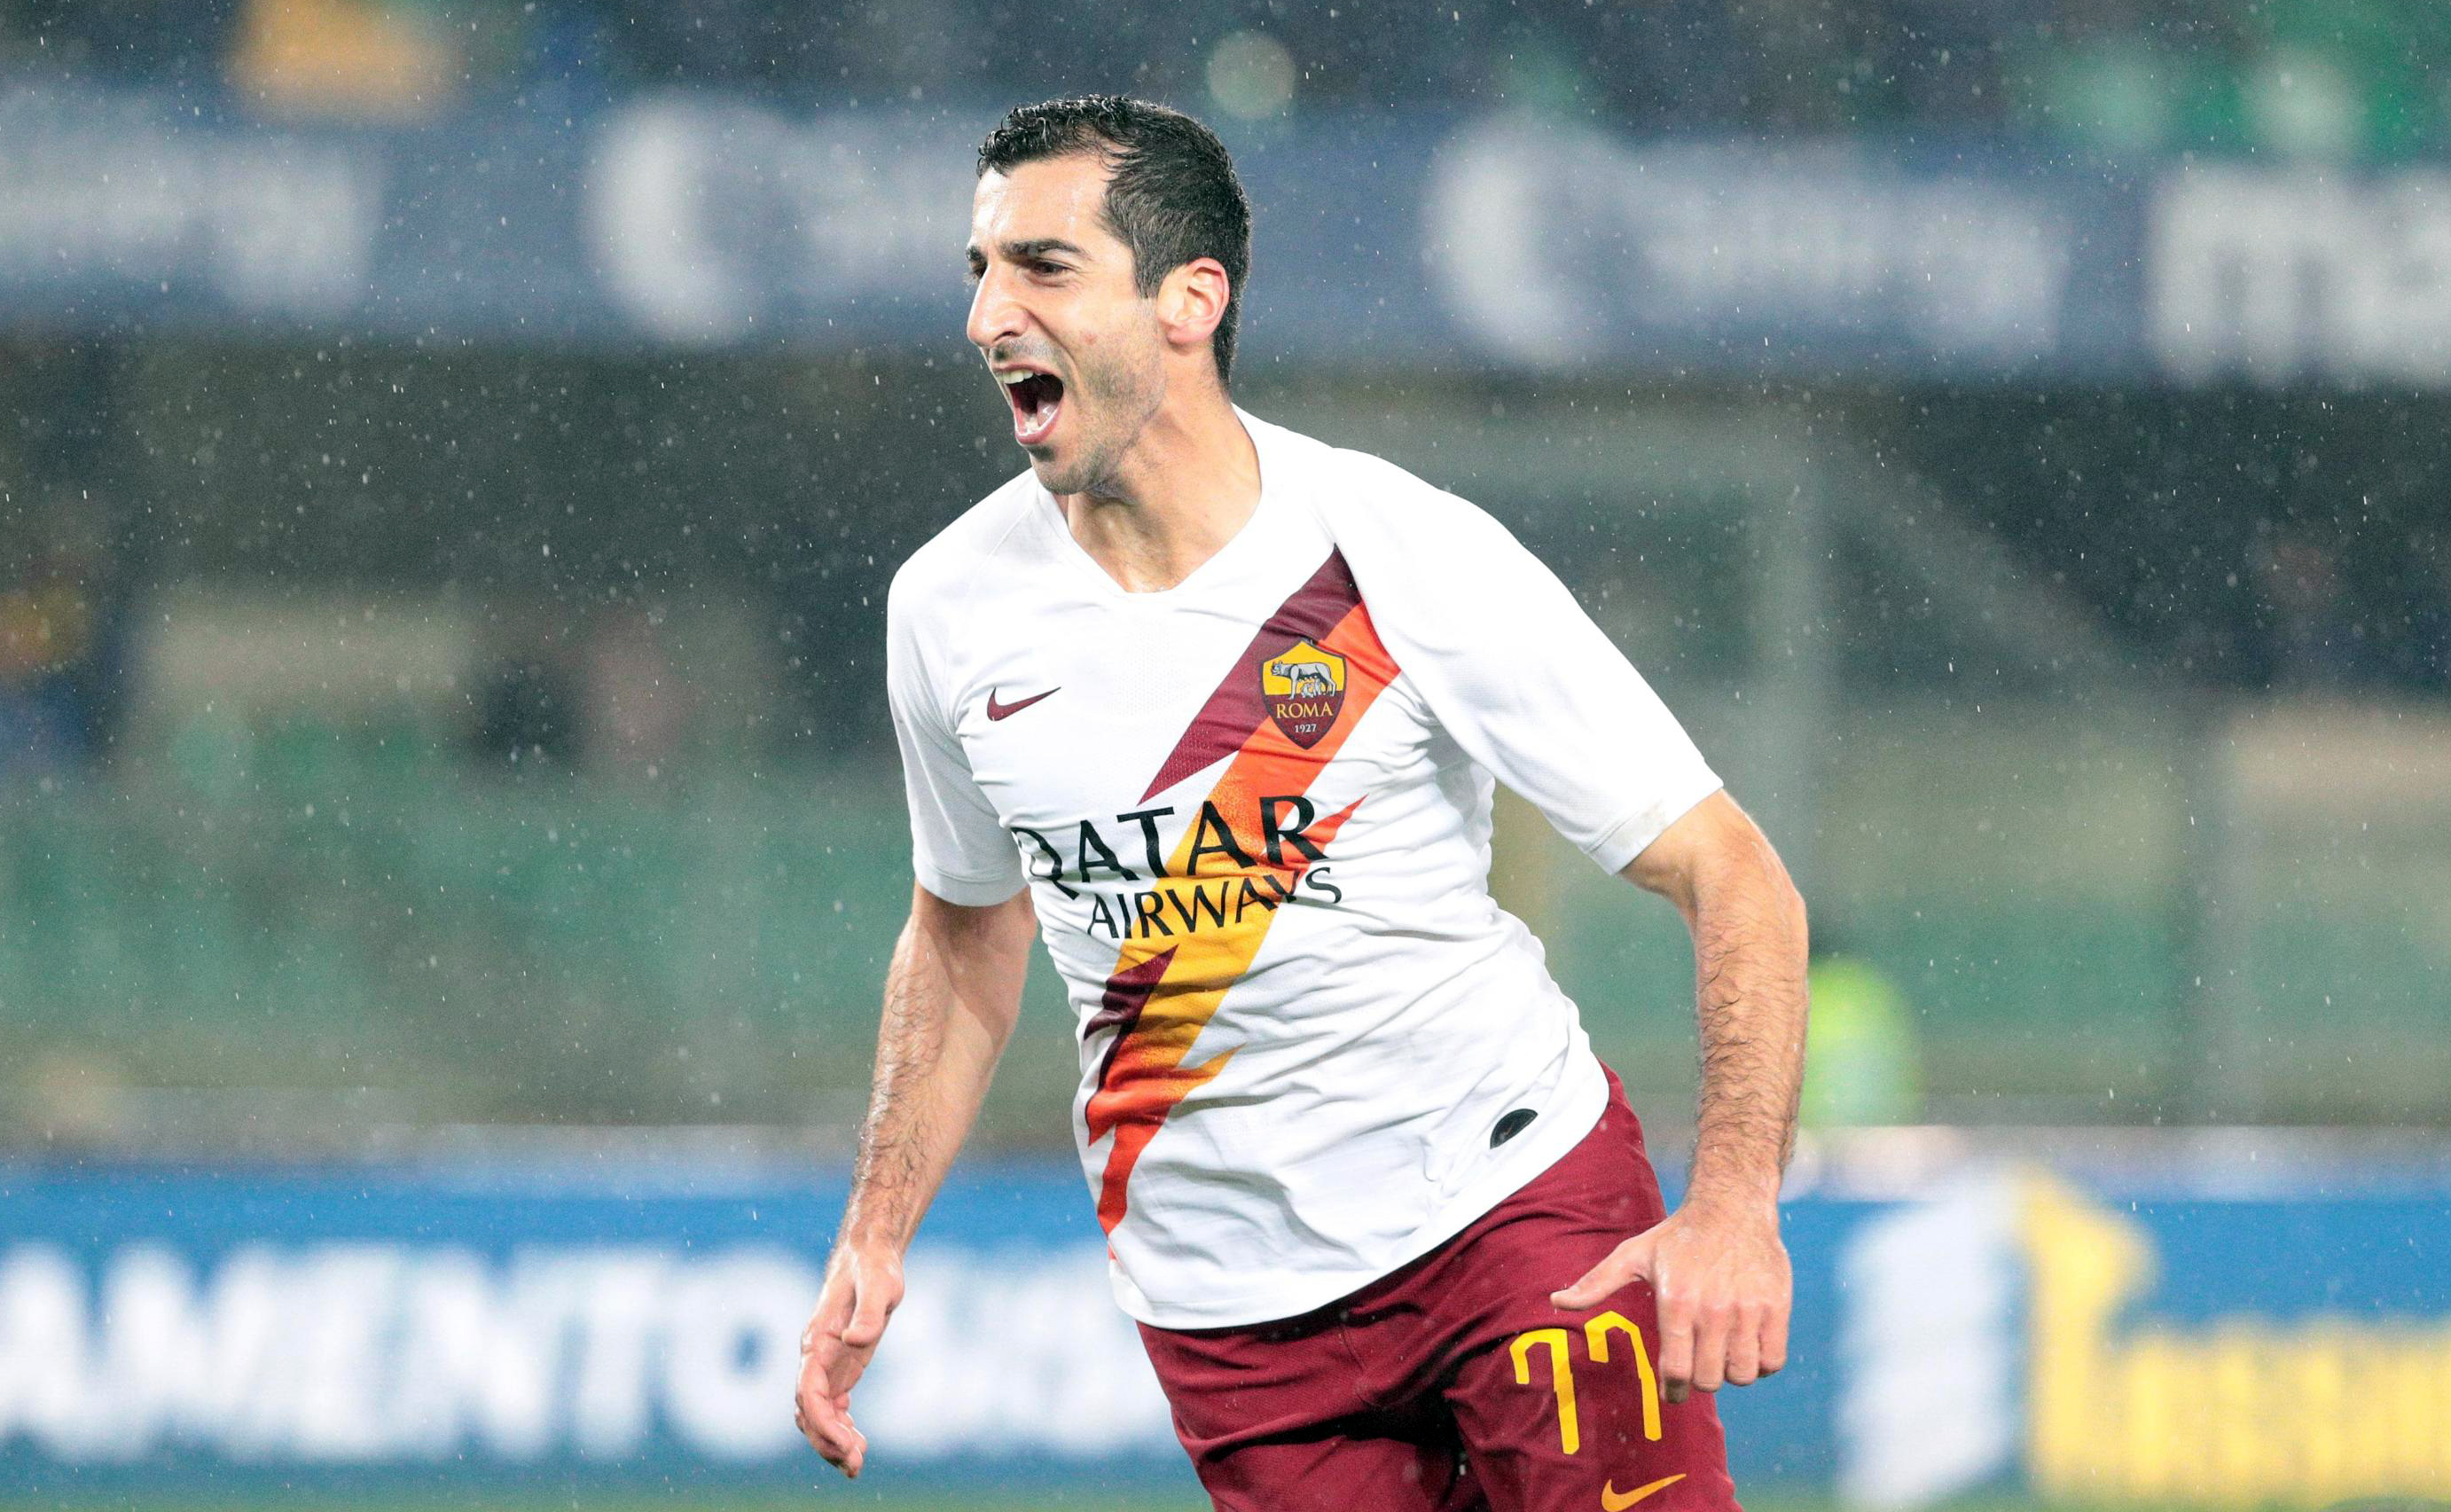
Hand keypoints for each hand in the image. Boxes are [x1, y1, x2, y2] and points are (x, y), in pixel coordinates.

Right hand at [794, 1240, 904, 1476]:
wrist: (869, 1254)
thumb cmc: (873, 1267)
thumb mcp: (880, 1285)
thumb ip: (869, 1313)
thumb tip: (855, 1341)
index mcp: (817, 1340)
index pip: (807, 1392)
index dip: (822, 1422)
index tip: (845, 1444)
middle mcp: (815, 1356)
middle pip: (808, 1411)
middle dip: (826, 1441)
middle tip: (855, 1466)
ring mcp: (826, 1363)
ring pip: (817, 1413)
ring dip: (831, 1440)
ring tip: (856, 1465)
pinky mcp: (841, 1365)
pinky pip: (831, 1405)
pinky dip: (839, 1427)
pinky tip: (856, 1442)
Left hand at [1550, 1195, 1789, 1402]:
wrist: (1732, 1206)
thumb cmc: (1678, 1236)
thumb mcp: (1633, 1255)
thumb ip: (1596, 1283)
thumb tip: (1556, 1301)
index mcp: (1676, 1302)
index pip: (1675, 1371)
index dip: (1672, 1392)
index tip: (1671, 1392)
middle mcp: (1713, 1310)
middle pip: (1708, 1379)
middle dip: (1698, 1381)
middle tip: (1695, 1368)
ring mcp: (1748, 1311)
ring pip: (1741, 1375)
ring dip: (1730, 1374)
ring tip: (1721, 1357)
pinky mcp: (1776, 1308)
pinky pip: (1772, 1361)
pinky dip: (1761, 1365)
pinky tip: (1747, 1350)